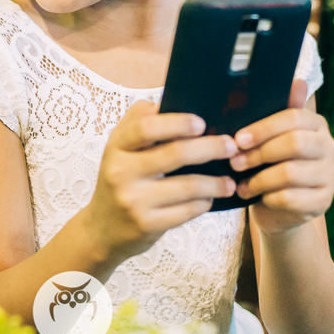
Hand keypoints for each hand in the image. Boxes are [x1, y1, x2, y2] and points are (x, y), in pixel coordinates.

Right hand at [83, 100, 236, 263]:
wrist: (102, 231)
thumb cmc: (120, 180)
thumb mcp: (120, 149)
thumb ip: (141, 122)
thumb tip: (175, 102)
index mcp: (116, 147)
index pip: (146, 127)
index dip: (177, 123)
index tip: (201, 123)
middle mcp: (121, 172)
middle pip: (175, 154)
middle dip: (210, 148)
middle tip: (231, 146)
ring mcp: (133, 200)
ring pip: (188, 186)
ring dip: (215, 182)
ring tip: (230, 181)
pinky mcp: (147, 225)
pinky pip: (187, 211)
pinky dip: (204, 203)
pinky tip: (210, 198)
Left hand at [229, 80, 333, 233]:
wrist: (281, 209)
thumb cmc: (271, 164)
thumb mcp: (270, 138)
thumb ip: (277, 112)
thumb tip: (298, 81)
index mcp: (317, 124)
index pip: (294, 117)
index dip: (264, 127)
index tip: (238, 138)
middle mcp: (329, 147)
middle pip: (294, 143)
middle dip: (259, 153)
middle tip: (235, 162)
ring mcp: (330, 176)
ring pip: (290, 173)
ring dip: (259, 179)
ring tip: (240, 183)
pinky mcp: (324, 202)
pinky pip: (291, 198)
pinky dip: (268, 197)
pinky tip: (255, 197)